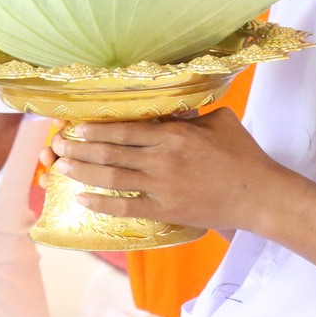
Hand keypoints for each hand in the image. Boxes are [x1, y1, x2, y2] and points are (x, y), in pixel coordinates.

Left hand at [49, 109, 301, 234]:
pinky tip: (82, 200)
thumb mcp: (218, 119)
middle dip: (80, 149)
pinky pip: (127, 208)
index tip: (75, 127)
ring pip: (113, 177)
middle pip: (111, 152)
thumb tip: (172, 107)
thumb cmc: (242, 153)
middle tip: (57, 147)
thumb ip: (190, 114)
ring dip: (84, 172)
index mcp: (173, 133)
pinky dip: (102, 204)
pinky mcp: (165, 210)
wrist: (258, 195)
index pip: (125, 129)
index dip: (96, 128)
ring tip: (62, 168)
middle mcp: (162, 158)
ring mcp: (161, 186)